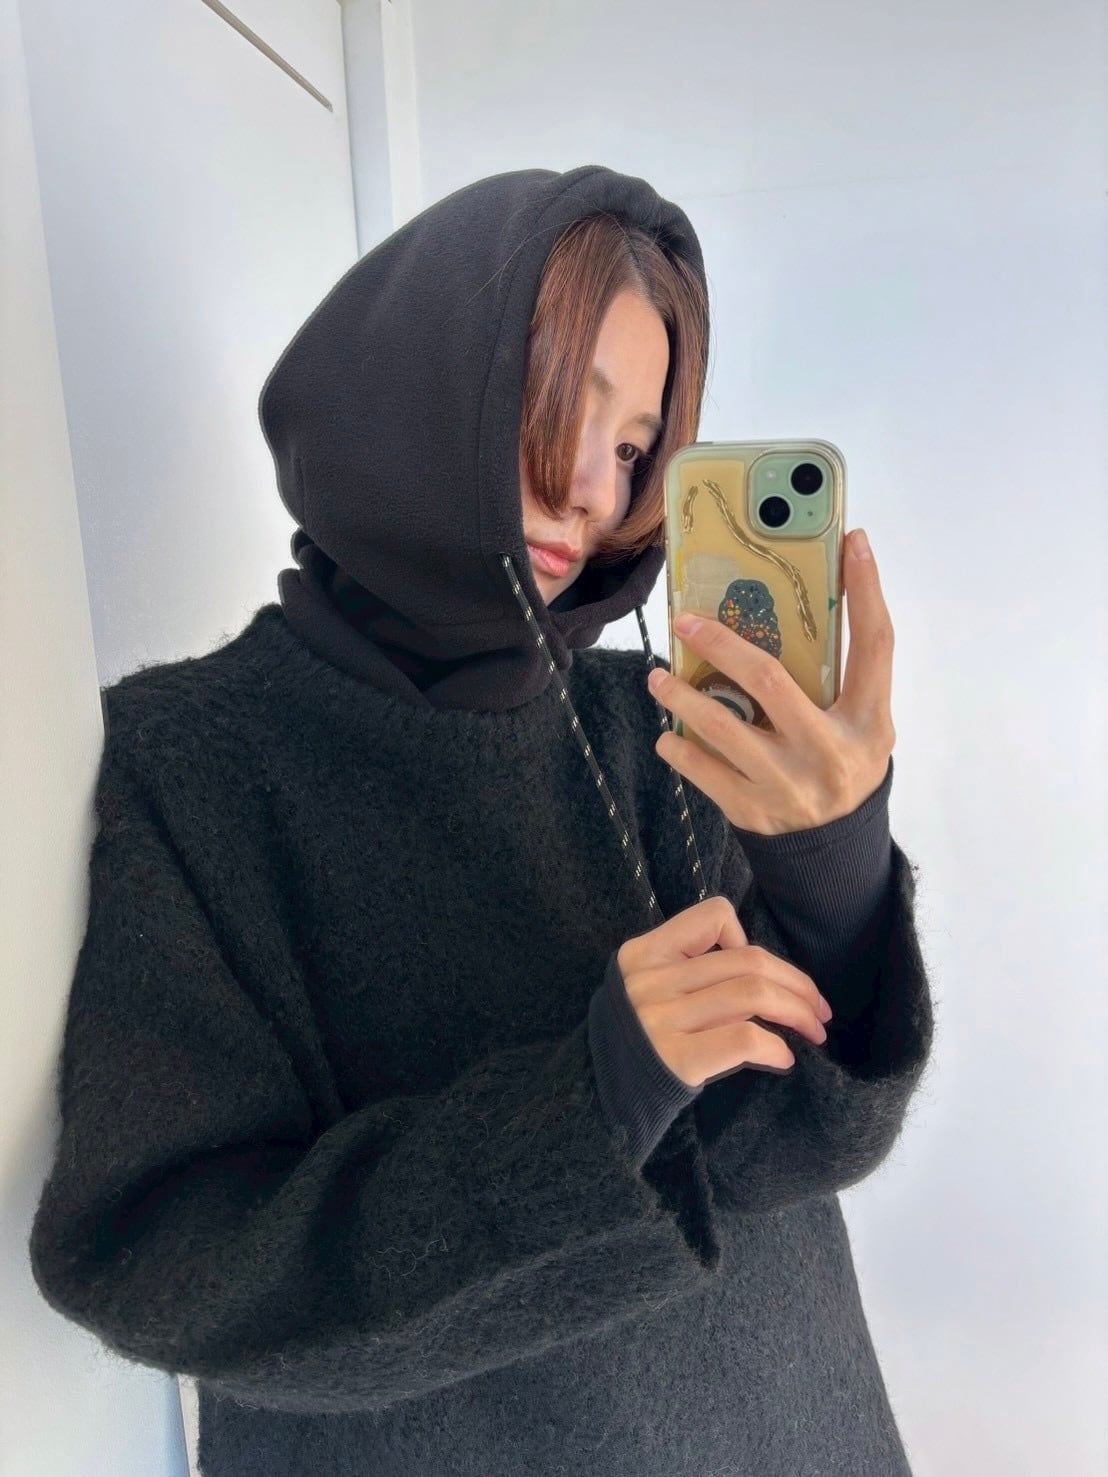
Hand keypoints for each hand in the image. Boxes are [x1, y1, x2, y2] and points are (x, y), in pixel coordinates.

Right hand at [618, 895, 831, 1088]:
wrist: (590, 1098)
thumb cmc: (632, 1045)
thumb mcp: (644, 991)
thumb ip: (687, 974)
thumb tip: (763, 977)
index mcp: (643, 954)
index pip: (712, 917)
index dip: (747, 939)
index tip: (760, 972)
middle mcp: (650, 981)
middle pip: (748, 961)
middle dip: (798, 983)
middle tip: (819, 1009)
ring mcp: (660, 1020)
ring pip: (753, 995)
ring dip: (797, 1012)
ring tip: (814, 1032)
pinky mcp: (675, 1060)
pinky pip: (743, 1039)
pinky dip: (776, 1047)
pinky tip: (785, 1059)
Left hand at [646, 528, 894, 835]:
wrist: (833, 850)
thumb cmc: (841, 764)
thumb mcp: (859, 722)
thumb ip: (838, 673)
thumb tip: (800, 598)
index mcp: (868, 722)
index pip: (875, 645)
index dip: (866, 590)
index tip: (852, 540)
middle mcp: (831, 752)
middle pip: (771, 680)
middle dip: (721, 644)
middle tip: (685, 621)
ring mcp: (789, 785)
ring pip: (722, 728)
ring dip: (681, 697)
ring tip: (657, 677)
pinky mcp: (753, 811)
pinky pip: (702, 772)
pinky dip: (678, 748)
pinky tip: (667, 735)